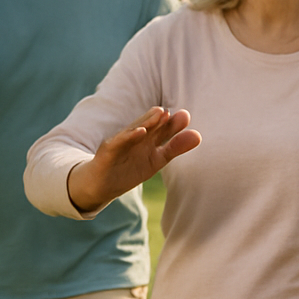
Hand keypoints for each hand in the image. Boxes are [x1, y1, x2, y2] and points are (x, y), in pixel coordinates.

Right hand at [67, 107, 201, 211]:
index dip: (172, 124)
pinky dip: (128, 137)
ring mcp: (120, 144)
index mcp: (147, 139)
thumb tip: (199, 135)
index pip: (161, 130)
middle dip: (158, 119)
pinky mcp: (107, 153)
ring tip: (159, 114)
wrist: (99, 186)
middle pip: (147, 126)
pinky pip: (118, 143)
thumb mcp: (156, 160)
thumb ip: (175, 147)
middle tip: (171, 112)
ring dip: (145, 122)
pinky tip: (140, 132)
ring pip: (133, 131)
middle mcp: (134, 138)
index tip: (185, 116)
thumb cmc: (129, 170)